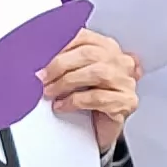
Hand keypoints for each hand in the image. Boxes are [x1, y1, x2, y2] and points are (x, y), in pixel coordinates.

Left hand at [37, 28, 140, 153]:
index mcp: (107, 48)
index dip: (61, 45)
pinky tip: (62, 105)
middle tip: (42, 77)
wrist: (100, 130)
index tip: (42, 56)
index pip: (84, 36)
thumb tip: (40, 59)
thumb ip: (64, 62)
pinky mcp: (126, 102)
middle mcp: (120, 61)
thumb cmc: (87, 100)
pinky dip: (74, 101)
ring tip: (50, 92)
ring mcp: (126, 81)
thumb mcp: (74, 75)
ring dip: (66, 83)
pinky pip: (97, 97)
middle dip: (60, 65)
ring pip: (96, 73)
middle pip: (89, 54)